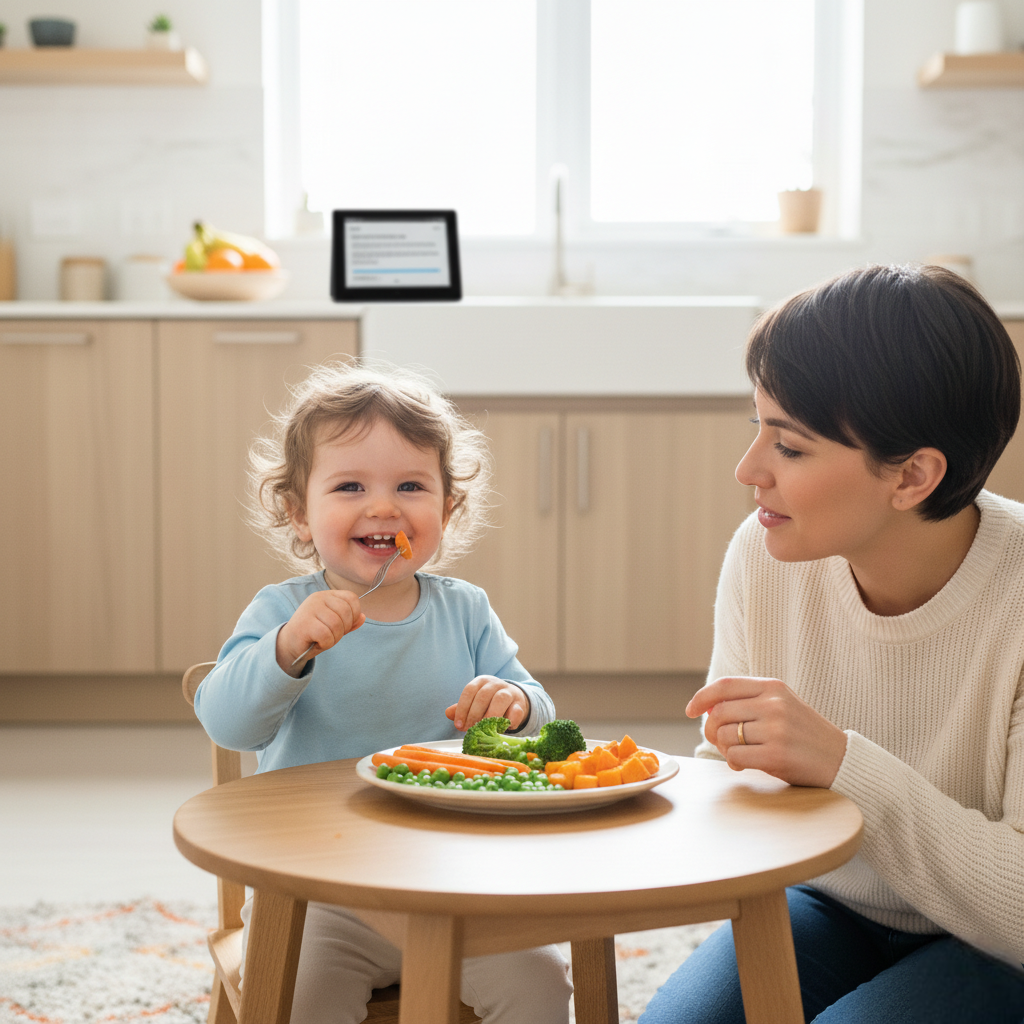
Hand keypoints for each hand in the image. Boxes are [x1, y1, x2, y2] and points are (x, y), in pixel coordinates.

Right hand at [276, 589, 365, 675]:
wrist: (290, 645)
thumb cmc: (314, 634)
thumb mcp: (335, 626)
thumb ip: (349, 621)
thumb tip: (363, 617)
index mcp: (327, 595)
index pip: (352, 598)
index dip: (354, 614)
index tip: (345, 625)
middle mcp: (318, 598)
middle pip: (346, 612)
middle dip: (344, 629)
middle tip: (333, 636)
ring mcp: (310, 609)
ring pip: (336, 624)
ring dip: (334, 638)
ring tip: (324, 640)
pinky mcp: (304, 624)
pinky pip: (326, 635)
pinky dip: (326, 644)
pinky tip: (317, 643)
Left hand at [445, 676, 529, 730]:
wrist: (514, 700)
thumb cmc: (489, 703)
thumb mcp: (474, 703)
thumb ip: (461, 708)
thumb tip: (448, 713)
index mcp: (481, 681)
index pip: (469, 691)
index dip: (462, 708)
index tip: (458, 725)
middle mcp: (495, 683)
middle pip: (483, 695)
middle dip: (474, 714)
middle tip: (470, 729)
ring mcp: (509, 692)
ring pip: (500, 699)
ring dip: (491, 716)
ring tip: (485, 729)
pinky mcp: (520, 704)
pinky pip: (516, 711)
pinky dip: (509, 721)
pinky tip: (502, 729)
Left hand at [686, 676, 847, 788]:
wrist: (841, 759)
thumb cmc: (804, 734)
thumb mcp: (782, 705)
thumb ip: (749, 701)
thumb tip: (706, 707)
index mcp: (773, 687)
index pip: (725, 685)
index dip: (701, 697)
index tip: (690, 710)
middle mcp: (774, 704)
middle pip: (719, 713)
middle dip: (711, 730)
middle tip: (720, 742)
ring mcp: (776, 729)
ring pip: (726, 735)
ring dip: (724, 748)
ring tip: (739, 754)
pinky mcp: (776, 754)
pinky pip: (735, 756)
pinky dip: (733, 762)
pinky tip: (745, 765)